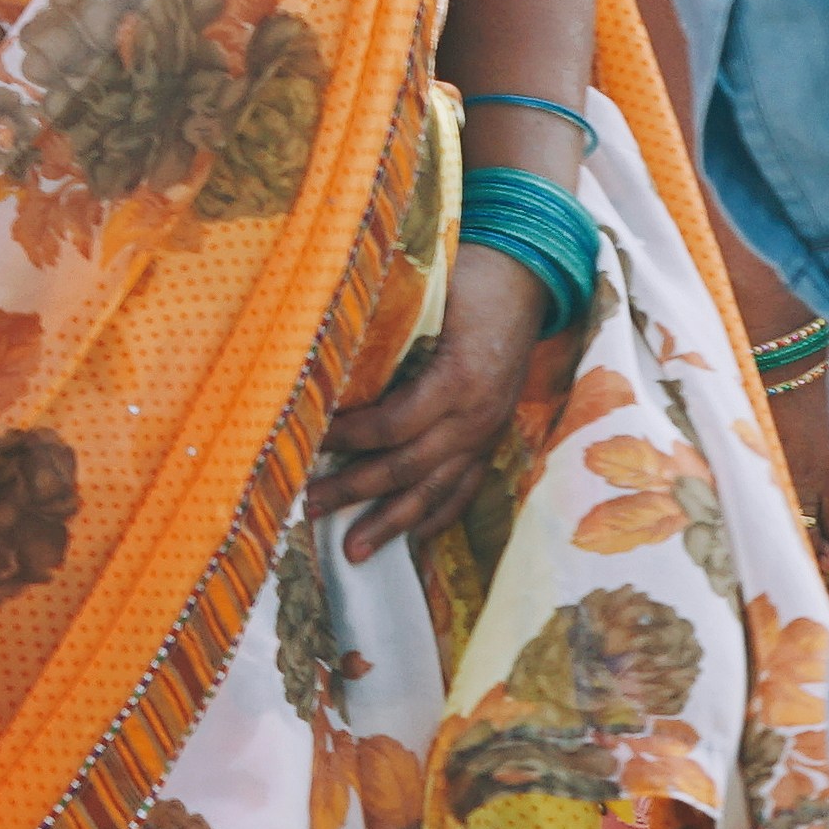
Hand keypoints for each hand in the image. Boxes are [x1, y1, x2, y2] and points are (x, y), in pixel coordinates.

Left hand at [318, 239, 553, 557]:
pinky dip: (436, 516)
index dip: (346, 438)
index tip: (302, 441)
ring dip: (392, 523)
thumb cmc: (467, 278)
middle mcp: (476, 417)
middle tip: (307, 508)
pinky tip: (411, 538)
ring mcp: (488, 433)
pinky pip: (465, 488)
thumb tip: (322, 360)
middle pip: (408, 468)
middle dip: (355, 491)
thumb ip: (383, 332)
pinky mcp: (493, 438)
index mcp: (458, 382)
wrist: (526, 276)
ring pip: (437, 492)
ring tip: (353, 552)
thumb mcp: (426, 297)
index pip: (391, 426)